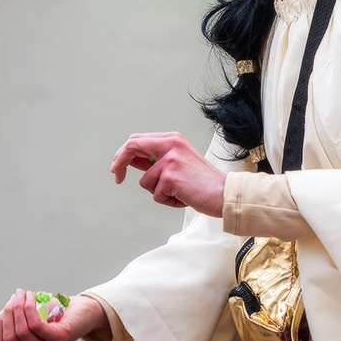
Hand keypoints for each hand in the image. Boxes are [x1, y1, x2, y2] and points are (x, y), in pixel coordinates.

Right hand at [0, 289, 107, 340]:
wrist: (78, 310)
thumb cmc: (50, 315)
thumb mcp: (23, 319)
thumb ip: (3, 325)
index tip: (8, 306)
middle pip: (9, 336)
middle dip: (9, 312)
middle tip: (16, 296)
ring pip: (21, 330)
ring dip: (19, 307)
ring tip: (24, 294)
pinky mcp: (57, 340)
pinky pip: (34, 326)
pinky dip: (29, 308)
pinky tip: (31, 297)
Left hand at [110, 131, 225, 217]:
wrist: (223, 193)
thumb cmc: (202, 182)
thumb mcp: (178, 163)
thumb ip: (156, 160)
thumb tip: (130, 161)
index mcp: (172, 139)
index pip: (138, 139)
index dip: (123, 153)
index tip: (117, 167)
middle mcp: (171, 145)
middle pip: (131, 147)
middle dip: (120, 164)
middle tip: (117, 177)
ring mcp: (170, 160)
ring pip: (145, 181)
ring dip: (158, 193)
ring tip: (179, 192)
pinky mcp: (170, 177)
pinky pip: (156, 195)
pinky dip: (168, 201)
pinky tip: (183, 197)